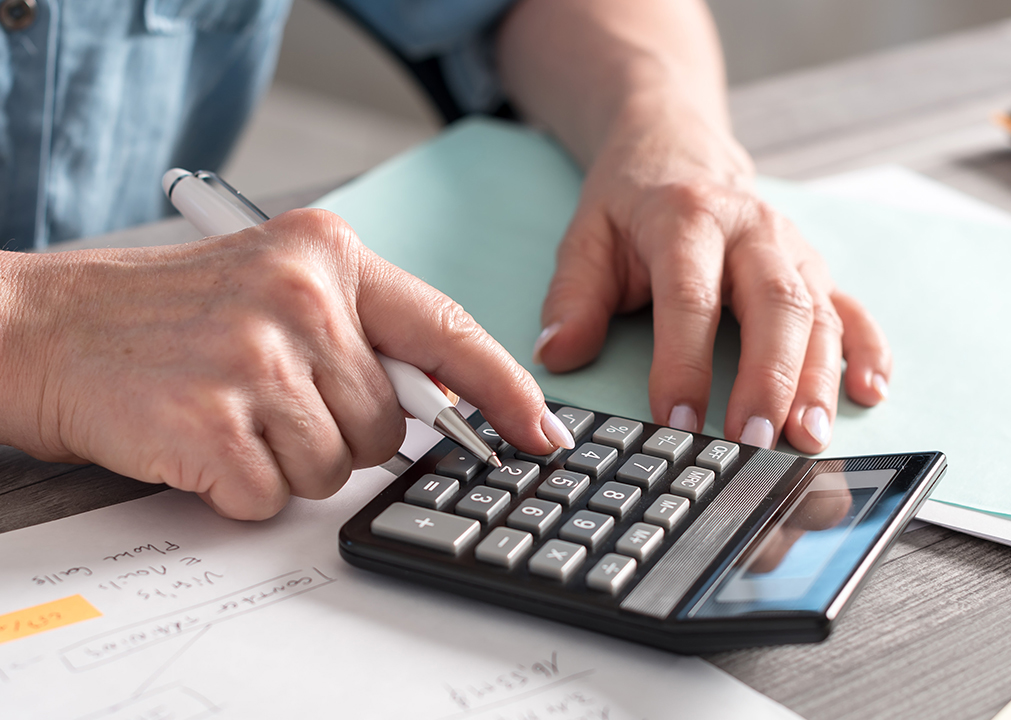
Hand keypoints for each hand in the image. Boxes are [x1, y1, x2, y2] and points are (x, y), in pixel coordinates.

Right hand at [0, 210, 570, 519]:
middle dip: (340, 436)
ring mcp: (254, 358)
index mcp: (327, 254)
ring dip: (284, 461)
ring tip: (228, 413)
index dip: (503, 391)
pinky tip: (200, 439)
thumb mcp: (277, 287)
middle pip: (387, 424)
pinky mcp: (212, 422)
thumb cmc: (166, 316)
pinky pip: (270, 494)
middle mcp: (299, 297)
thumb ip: (363, 333)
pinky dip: (236, 487)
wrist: (45, 328)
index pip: (446, 330)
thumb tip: (443, 407)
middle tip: (269, 400)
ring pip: (335, 467)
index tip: (540, 432)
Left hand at [531, 106, 891, 452]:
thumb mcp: (587, 236)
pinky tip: (871, 392)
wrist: (679, 147)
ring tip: (809, 438)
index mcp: (687, 218)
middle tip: (757, 441)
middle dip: (769, 378)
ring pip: (817, 313)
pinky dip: (866, 350)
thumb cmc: (632, 203)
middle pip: (774, 304)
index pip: (691, 297)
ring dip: (818, 379)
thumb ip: (572, 296)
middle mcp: (751, 228)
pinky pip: (851, 307)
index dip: (685, 362)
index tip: (679, 421)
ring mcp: (792, 246)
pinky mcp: (815, 266)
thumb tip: (557, 355)